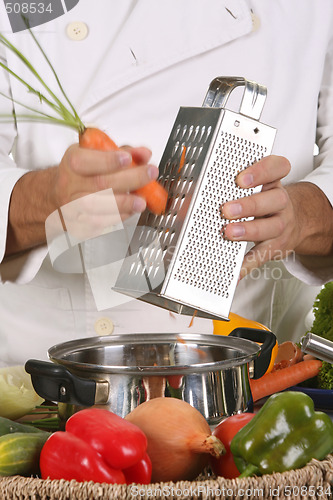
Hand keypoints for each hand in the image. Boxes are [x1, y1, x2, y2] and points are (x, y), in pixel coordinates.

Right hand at [52, 143, 158, 218]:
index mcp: (73, 162)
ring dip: (124, 203)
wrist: (59, 197)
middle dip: (130, 178)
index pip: (86, 161)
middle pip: (100, 183)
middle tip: (149, 174)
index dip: (108, 160)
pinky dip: (119, 216)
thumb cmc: (81, 174)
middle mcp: (70, 184)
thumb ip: (122, 152)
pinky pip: (100, 223)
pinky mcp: (78, 224)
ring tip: (141, 200)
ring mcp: (72, 206)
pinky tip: (130, 211)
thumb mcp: (96, 155)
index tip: (128, 158)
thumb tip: (144, 154)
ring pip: (97, 206)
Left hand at [221, 155, 292, 278]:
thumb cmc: (265, 202)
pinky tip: (235, 270)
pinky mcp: (276, 247)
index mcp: (273, 181)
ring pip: (272, 227)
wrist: (297, 222)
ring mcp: (281, 224)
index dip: (261, 171)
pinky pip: (262, 256)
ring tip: (229, 233)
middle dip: (249, 205)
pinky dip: (247, 264)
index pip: (277, 167)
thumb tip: (189, 197)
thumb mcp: (255, 187)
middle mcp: (280, 202)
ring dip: (249, 230)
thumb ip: (228, 187)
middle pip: (274, 199)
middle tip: (227, 209)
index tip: (240, 178)